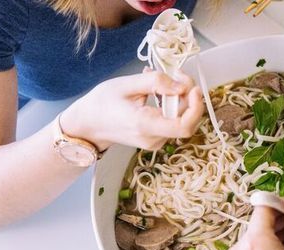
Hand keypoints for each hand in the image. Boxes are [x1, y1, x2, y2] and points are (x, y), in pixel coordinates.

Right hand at [62, 70, 203, 151]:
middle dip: (188, 96)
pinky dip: (171, 104)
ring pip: (181, 120)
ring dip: (179, 98)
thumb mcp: (126, 84)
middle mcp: (153, 138)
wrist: (88, 125)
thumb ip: (156, 82)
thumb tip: (181, 86)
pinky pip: (172, 121)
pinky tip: (158, 91)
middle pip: (186, 120)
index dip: (195, 107)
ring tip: (163, 79)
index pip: (184, 126)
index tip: (193, 88)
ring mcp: (155, 142)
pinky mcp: (155, 139)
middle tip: (177, 74)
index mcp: (145, 125)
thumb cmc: (102, 103)